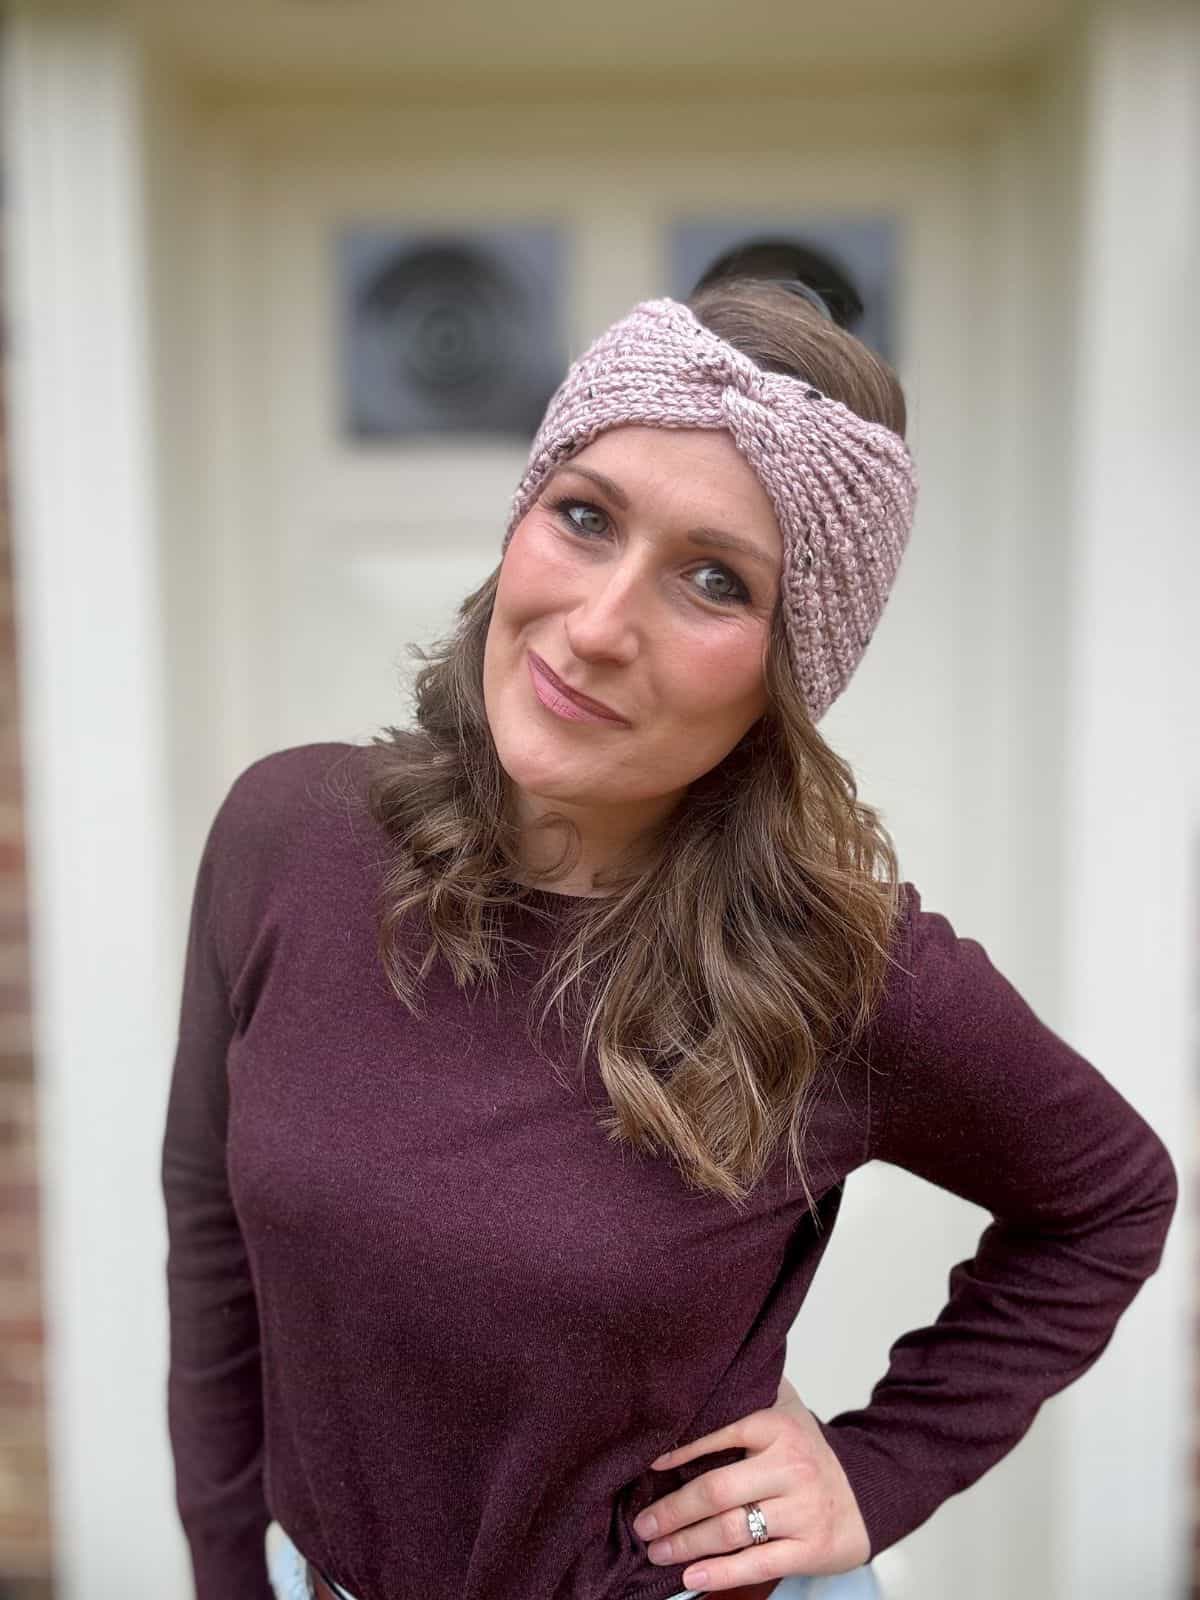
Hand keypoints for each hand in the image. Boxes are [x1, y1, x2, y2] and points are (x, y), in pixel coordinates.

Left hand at [632, 1384, 870, 1593]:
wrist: (866, 1494)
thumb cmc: (808, 1451)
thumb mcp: (786, 1407)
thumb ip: (752, 1385)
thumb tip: (701, 1368)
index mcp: (779, 1427)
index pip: (721, 1435)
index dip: (680, 1451)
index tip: (648, 1466)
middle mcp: (791, 1467)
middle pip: (719, 1491)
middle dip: (673, 1511)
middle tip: (643, 1524)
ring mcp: (802, 1511)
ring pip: (733, 1531)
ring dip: (687, 1544)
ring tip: (657, 1551)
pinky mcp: (810, 1549)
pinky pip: (757, 1564)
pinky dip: (720, 1574)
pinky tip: (690, 1577)